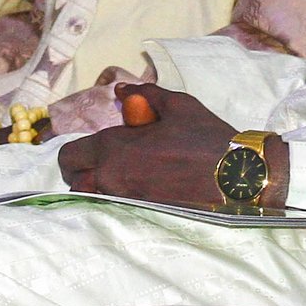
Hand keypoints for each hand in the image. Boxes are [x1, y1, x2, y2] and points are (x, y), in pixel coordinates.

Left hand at [55, 85, 260, 208]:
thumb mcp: (176, 105)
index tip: (91, 147)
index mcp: (114, 147)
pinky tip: (138, 186)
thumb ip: (143, 96)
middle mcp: (112, 177)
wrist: (235, 176)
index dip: (76, 150)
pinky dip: (115, 198)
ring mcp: (125, 200)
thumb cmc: (204, 137)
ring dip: (96, 186)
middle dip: (80, 170)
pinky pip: (113, 206)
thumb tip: (120, 90)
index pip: (70, 154)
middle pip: (74, 180)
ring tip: (120, 174)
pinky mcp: (142, 214)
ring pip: (91, 197)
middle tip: (101, 161)